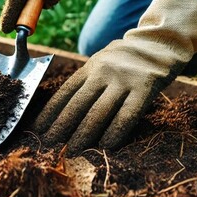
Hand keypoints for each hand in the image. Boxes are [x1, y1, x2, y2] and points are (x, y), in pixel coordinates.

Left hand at [33, 0, 196, 154]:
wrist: (158, 44)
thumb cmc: (123, 61)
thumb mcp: (100, 63)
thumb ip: (85, 82)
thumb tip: (62, 113)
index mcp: (89, 67)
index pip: (64, 92)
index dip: (50, 112)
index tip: (38, 129)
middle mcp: (103, 72)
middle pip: (78, 104)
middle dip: (61, 127)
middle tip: (50, 146)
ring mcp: (124, 80)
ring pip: (99, 111)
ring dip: (83, 134)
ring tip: (72, 151)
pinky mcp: (145, 88)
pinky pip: (127, 114)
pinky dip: (115, 132)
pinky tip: (105, 146)